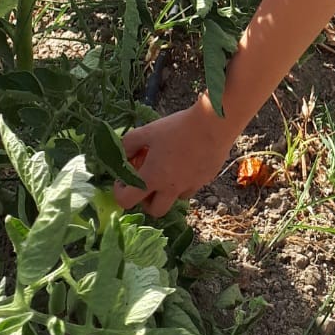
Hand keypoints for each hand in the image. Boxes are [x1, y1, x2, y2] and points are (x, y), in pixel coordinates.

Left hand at [114, 93, 236, 217]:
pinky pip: (191, 187)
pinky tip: (186, 161)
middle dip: (146, 200)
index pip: (127, 201)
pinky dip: (184, 180)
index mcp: (153, 178)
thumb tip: (123, 154)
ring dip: (167, 190)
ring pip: (175, 200)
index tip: (123, 179)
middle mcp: (171, 188)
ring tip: (169, 168)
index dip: (120, 192)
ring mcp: (190, 186)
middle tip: (147, 180)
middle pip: (155, 211)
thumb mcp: (148, 131)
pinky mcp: (205, 180)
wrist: (214, 124)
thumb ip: (129, 144)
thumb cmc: (178, 127)